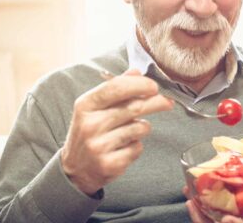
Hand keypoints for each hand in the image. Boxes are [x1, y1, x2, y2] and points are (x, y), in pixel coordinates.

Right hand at [61, 70, 173, 194]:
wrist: (75, 170)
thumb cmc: (88, 133)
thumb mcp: (94, 108)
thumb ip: (115, 88)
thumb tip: (135, 72)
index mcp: (85, 105)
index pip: (116, 88)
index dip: (139, 85)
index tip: (154, 86)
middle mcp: (90, 125)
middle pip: (133, 107)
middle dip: (155, 102)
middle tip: (167, 102)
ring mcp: (99, 146)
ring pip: (140, 128)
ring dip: (142, 127)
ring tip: (132, 130)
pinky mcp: (110, 164)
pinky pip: (137, 148)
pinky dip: (136, 145)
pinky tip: (123, 147)